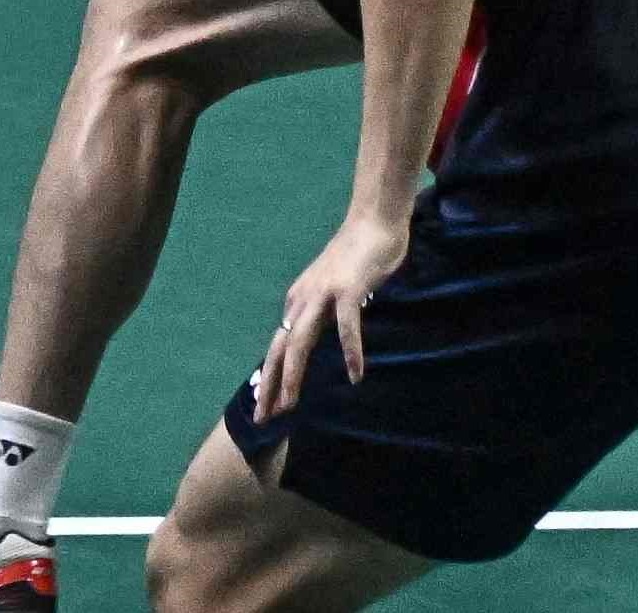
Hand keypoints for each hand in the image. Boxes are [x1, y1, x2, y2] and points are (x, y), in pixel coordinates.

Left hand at [260, 203, 414, 415]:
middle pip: (280, 348)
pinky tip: (355, 375)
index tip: (264, 407)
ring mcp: (323, 294)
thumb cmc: (357, 254)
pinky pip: (346, 327)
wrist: (374, 219)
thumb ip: (322, 313)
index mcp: (297, 300)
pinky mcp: (348, 290)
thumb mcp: (330, 288)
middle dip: (270, 385)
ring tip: (290, 405)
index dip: (269, 377)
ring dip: (293, 375)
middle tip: (263, 418)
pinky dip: (350, 352)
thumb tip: (317, 342)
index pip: (278, 345)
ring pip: (300, 341)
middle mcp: (303, 299)